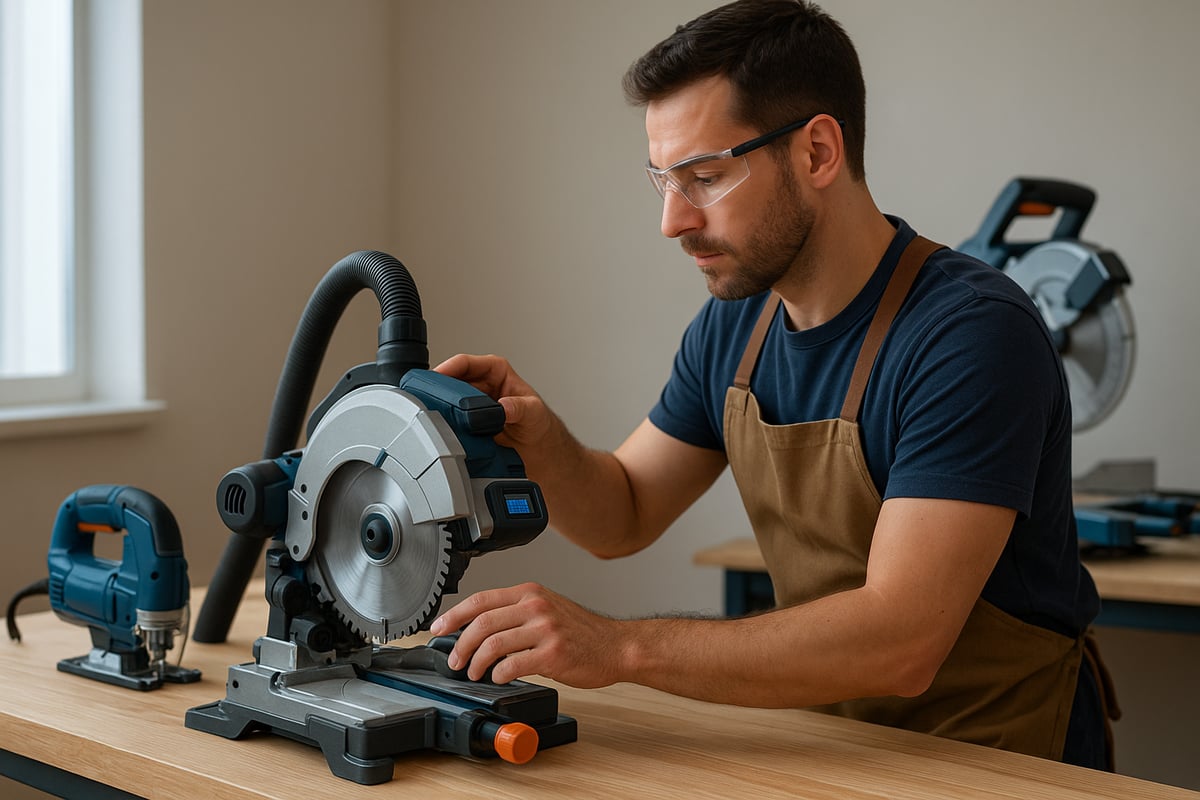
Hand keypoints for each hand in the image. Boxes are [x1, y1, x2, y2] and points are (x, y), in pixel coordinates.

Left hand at [429, 583, 621, 687]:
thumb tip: (477, 629)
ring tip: (474, 673)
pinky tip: (499, 678)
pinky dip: (498, 675)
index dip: (453, 615)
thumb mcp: (547, 608)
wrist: (615, 646)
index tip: (438, 629)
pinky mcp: (552, 654)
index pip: (480, 600)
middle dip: (460, 645)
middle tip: (455, 661)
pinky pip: (512, 665)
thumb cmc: (581, 632)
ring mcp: (545, 629)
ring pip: (493, 645)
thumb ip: (516, 613)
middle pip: (481, 623)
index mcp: (530, 592)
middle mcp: (536, 606)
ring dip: (476, 663)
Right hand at [433, 354, 554, 451]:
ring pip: (448, 399)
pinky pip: (450, 419)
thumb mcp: (533, 411)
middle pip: (452, 380)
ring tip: (435, 413)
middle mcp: (481, 384)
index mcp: (495, 371)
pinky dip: (445, 422)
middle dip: (440, 388)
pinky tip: (442, 428)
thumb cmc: (538, 422)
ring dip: (441, 406)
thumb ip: (518, 407)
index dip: (449, 367)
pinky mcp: (467, 421)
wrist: (538, 448)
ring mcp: (472, 404)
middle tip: (430, 398)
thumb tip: (504, 407)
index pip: (467, 363)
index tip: (438, 376)